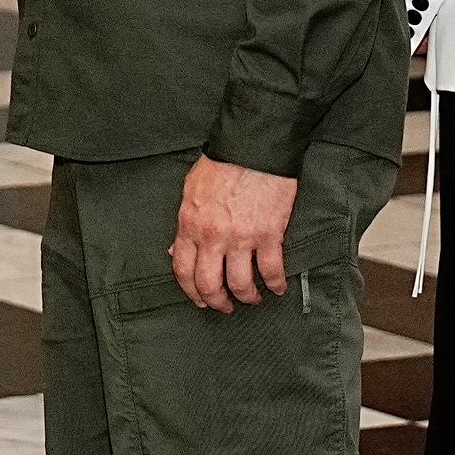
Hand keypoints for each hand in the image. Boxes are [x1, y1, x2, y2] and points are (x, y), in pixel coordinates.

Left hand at [171, 154, 297, 311]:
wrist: (252, 148)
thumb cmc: (221, 165)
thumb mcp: (190, 191)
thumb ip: (185, 224)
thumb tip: (177, 249)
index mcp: (190, 224)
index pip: (183, 269)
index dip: (190, 291)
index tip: (199, 300)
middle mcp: (213, 236)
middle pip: (210, 283)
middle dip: (217, 302)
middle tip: (225, 306)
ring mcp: (241, 237)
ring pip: (241, 283)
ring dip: (247, 297)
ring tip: (252, 298)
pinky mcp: (269, 235)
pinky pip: (271, 270)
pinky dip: (275, 284)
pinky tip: (277, 287)